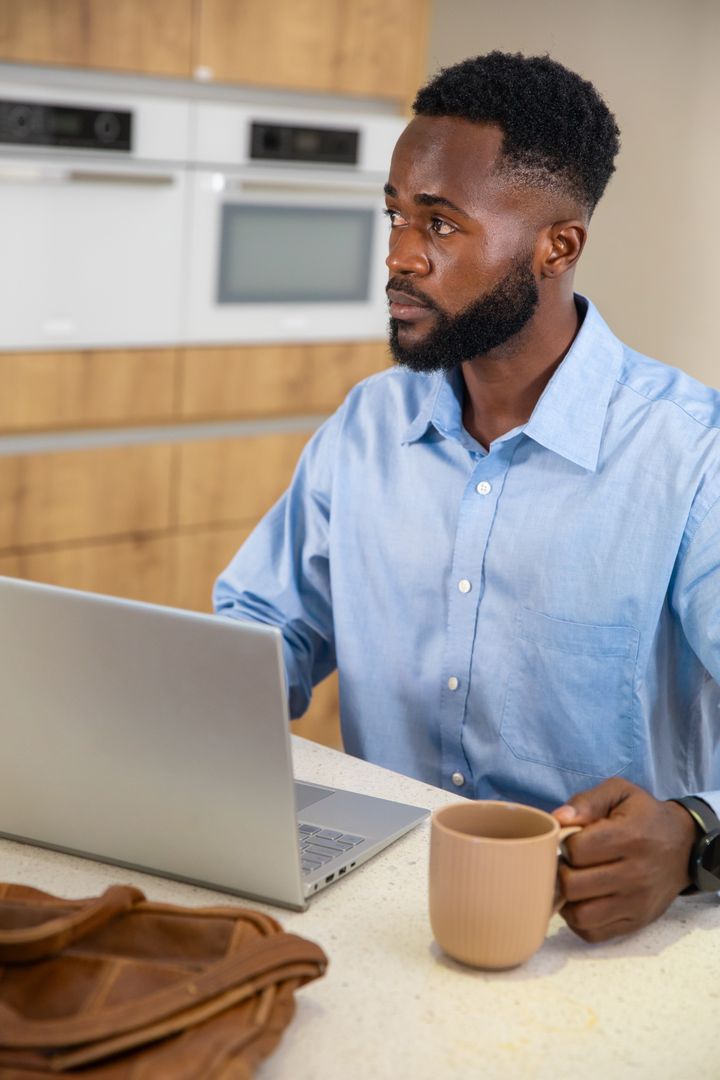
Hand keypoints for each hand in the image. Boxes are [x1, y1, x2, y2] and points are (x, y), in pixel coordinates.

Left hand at [552, 778, 696, 941]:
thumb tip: (558, 818)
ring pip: (580, 914)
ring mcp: (636, 903)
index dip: (564, 843)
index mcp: (629, 837)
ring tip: (574, 882)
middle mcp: (635, 874)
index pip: (576, 850)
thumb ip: (587, 801)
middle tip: (568, 862)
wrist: (684, 846)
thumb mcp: (620, 793)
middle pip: (573, 885)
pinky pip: (593, 933)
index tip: (571, 839)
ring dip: (567, 899)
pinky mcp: (636, 922)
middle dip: (562, 871)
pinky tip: (582, 900)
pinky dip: (579, 920)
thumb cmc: (645, 816)